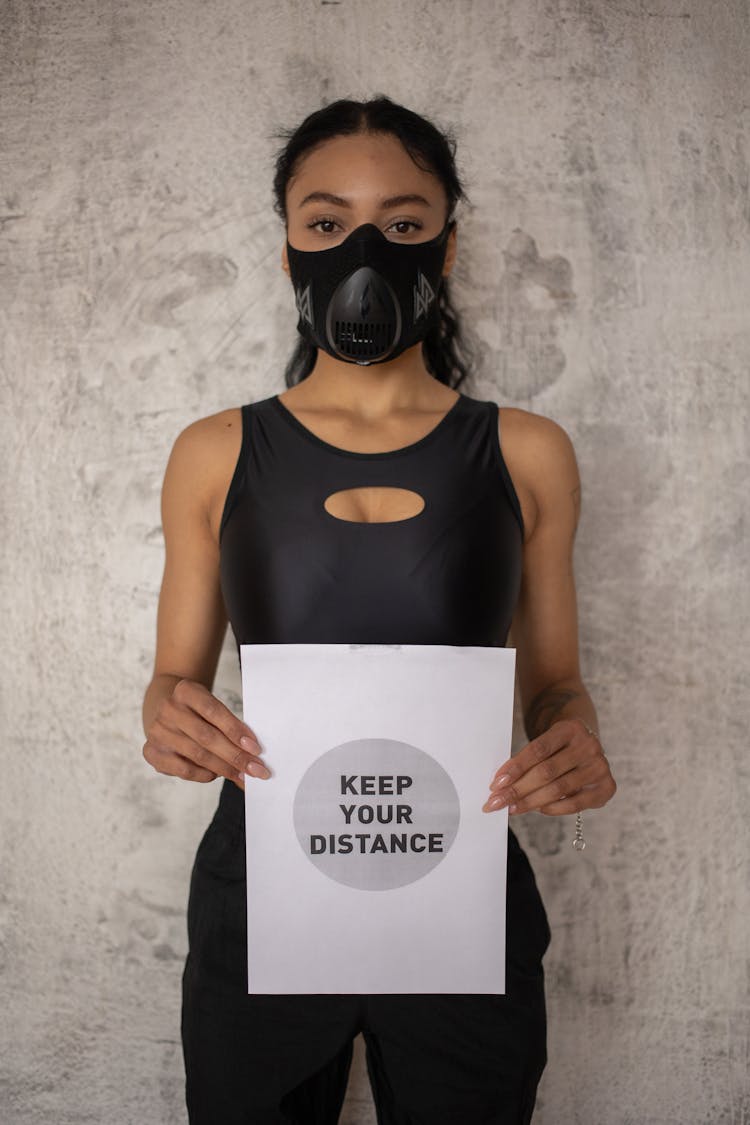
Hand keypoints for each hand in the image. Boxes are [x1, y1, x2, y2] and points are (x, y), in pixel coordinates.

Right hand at [143, 678, 269, 788]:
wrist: (168, 711)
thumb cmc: (198, 711)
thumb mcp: (212, 706)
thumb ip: (229, 725)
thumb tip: (252, 753)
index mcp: (186, 690)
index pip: (214, 711)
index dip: (236, 731)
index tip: (256, 748)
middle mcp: (168, 709)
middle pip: (207, 737)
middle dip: (235, 756)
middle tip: (256, 770)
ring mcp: (158, 731)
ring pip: (197, 755)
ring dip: (224, 769)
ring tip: (241, 776)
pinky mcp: (151, 752)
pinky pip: (183, 770)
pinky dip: (204, 775)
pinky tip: (217, 775)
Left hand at [482, 717, 615, 815]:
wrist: (587, 743)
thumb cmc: (558, 746)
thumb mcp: (546, 742)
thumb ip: (528, 760)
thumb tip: (501, 785)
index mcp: (570, 728)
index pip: (538, 749)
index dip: (515, 768)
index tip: (495, 784)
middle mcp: (588, 745)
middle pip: (547, 772)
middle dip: (518, 789)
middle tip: (496, 802)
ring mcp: (600, 766)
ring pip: (559, 789)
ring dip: (531, 801)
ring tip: (512, 808)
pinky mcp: (607, 786)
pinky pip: (576, 804)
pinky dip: (554, 808)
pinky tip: (538, 809)